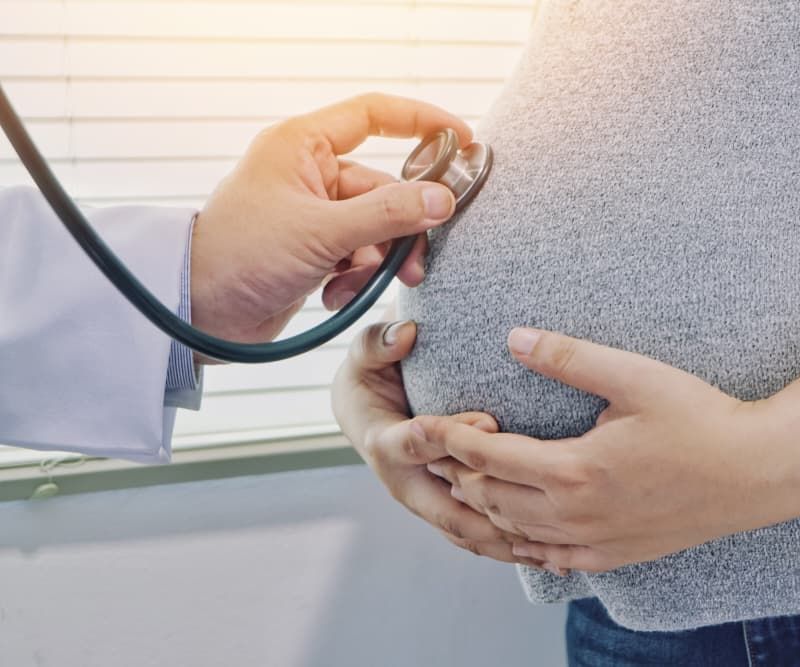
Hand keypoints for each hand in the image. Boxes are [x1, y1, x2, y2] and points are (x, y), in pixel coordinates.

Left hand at [190, 93, 469, 358]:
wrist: (197, 313)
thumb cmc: (240, 256)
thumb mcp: (322, 233)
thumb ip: (387, 215)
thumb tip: (442, 200)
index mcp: (302, 145)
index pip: (373, 115)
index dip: (422, 122)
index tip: (462, 140)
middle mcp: (308, 173)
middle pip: (382, 186)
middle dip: (400, 226)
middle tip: (417, 261)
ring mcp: (311, 213)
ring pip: (374, 225)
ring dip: (378, 258)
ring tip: (370, 283)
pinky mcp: (312, 249)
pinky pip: (356, 253)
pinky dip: (356, 276)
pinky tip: (337, 295)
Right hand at [332, 319, 543, 567]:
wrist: (366, 411)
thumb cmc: (369, 376)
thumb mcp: (365, 354)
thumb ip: (378, 341)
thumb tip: (405, 333)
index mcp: (383, 444)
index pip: (413, 445)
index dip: (448, 436)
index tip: (487, 421)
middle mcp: (404, 483)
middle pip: (447, 509)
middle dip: (492, 512)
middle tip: (537, 507)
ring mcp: (425, 502)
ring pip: (466, 532)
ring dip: (507, 542)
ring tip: (552, 547)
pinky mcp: (444, 511)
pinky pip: (477, 537)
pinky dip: (509, 547)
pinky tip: (549, 555)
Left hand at [413, 328, 799, 573]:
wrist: (758, 473)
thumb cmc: (700, 419)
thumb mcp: (634, 377)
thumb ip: (568, 357)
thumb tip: (514, 337)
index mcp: (573, 470)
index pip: (489, 458)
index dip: (452, 439)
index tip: (428, 423)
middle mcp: (575, 515)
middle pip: (492, 500)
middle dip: (460, 474)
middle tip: (445, 449)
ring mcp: (595, 541)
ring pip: (516, 533)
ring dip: (484, 509)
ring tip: (467, 483)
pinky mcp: (615, 555)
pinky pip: (552, 560)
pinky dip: (522, 544)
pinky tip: (517, 532)